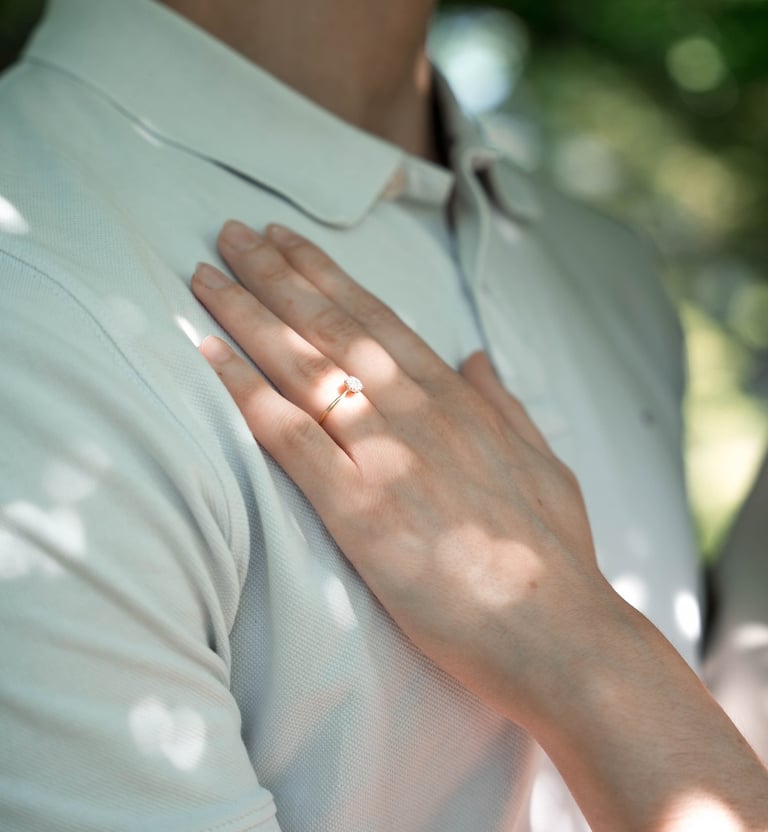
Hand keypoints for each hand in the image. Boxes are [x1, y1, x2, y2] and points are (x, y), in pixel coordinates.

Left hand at [191, 220, 608, 729]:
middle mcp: (418, 412)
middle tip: (231, 233)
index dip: (326, 275)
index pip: (377, 318)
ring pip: (304, 365)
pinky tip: (209, 355)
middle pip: (332, 325)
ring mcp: (387, 456)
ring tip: (205, 275)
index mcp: (458, 400)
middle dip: (276, 273)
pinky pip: (289, 435)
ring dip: (248, 314)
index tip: (289, 242)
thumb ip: (503, 404)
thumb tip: (477, 356)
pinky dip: (245, 390)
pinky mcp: (360, 510)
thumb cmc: (553, 554)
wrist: (558, 630)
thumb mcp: (542, 461)